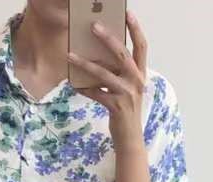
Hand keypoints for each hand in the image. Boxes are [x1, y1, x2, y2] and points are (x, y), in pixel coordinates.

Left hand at [67, 8, 147, 150]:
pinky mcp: (116, 107)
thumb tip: (97, 56)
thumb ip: (118, 73)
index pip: (142, 46)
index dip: (135, 29)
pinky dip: (84, 88)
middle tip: (93, 26)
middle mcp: (136, 81)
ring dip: (85, 63)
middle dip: (107, 38)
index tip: (127, 13)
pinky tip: (73, 84)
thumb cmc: (126, 109)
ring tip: (70, 55)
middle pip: (122, 54)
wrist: (129, 137)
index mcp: (140, 74)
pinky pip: (96, 93)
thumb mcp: (127, 88)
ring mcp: (127, 94)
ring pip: (104, 73)